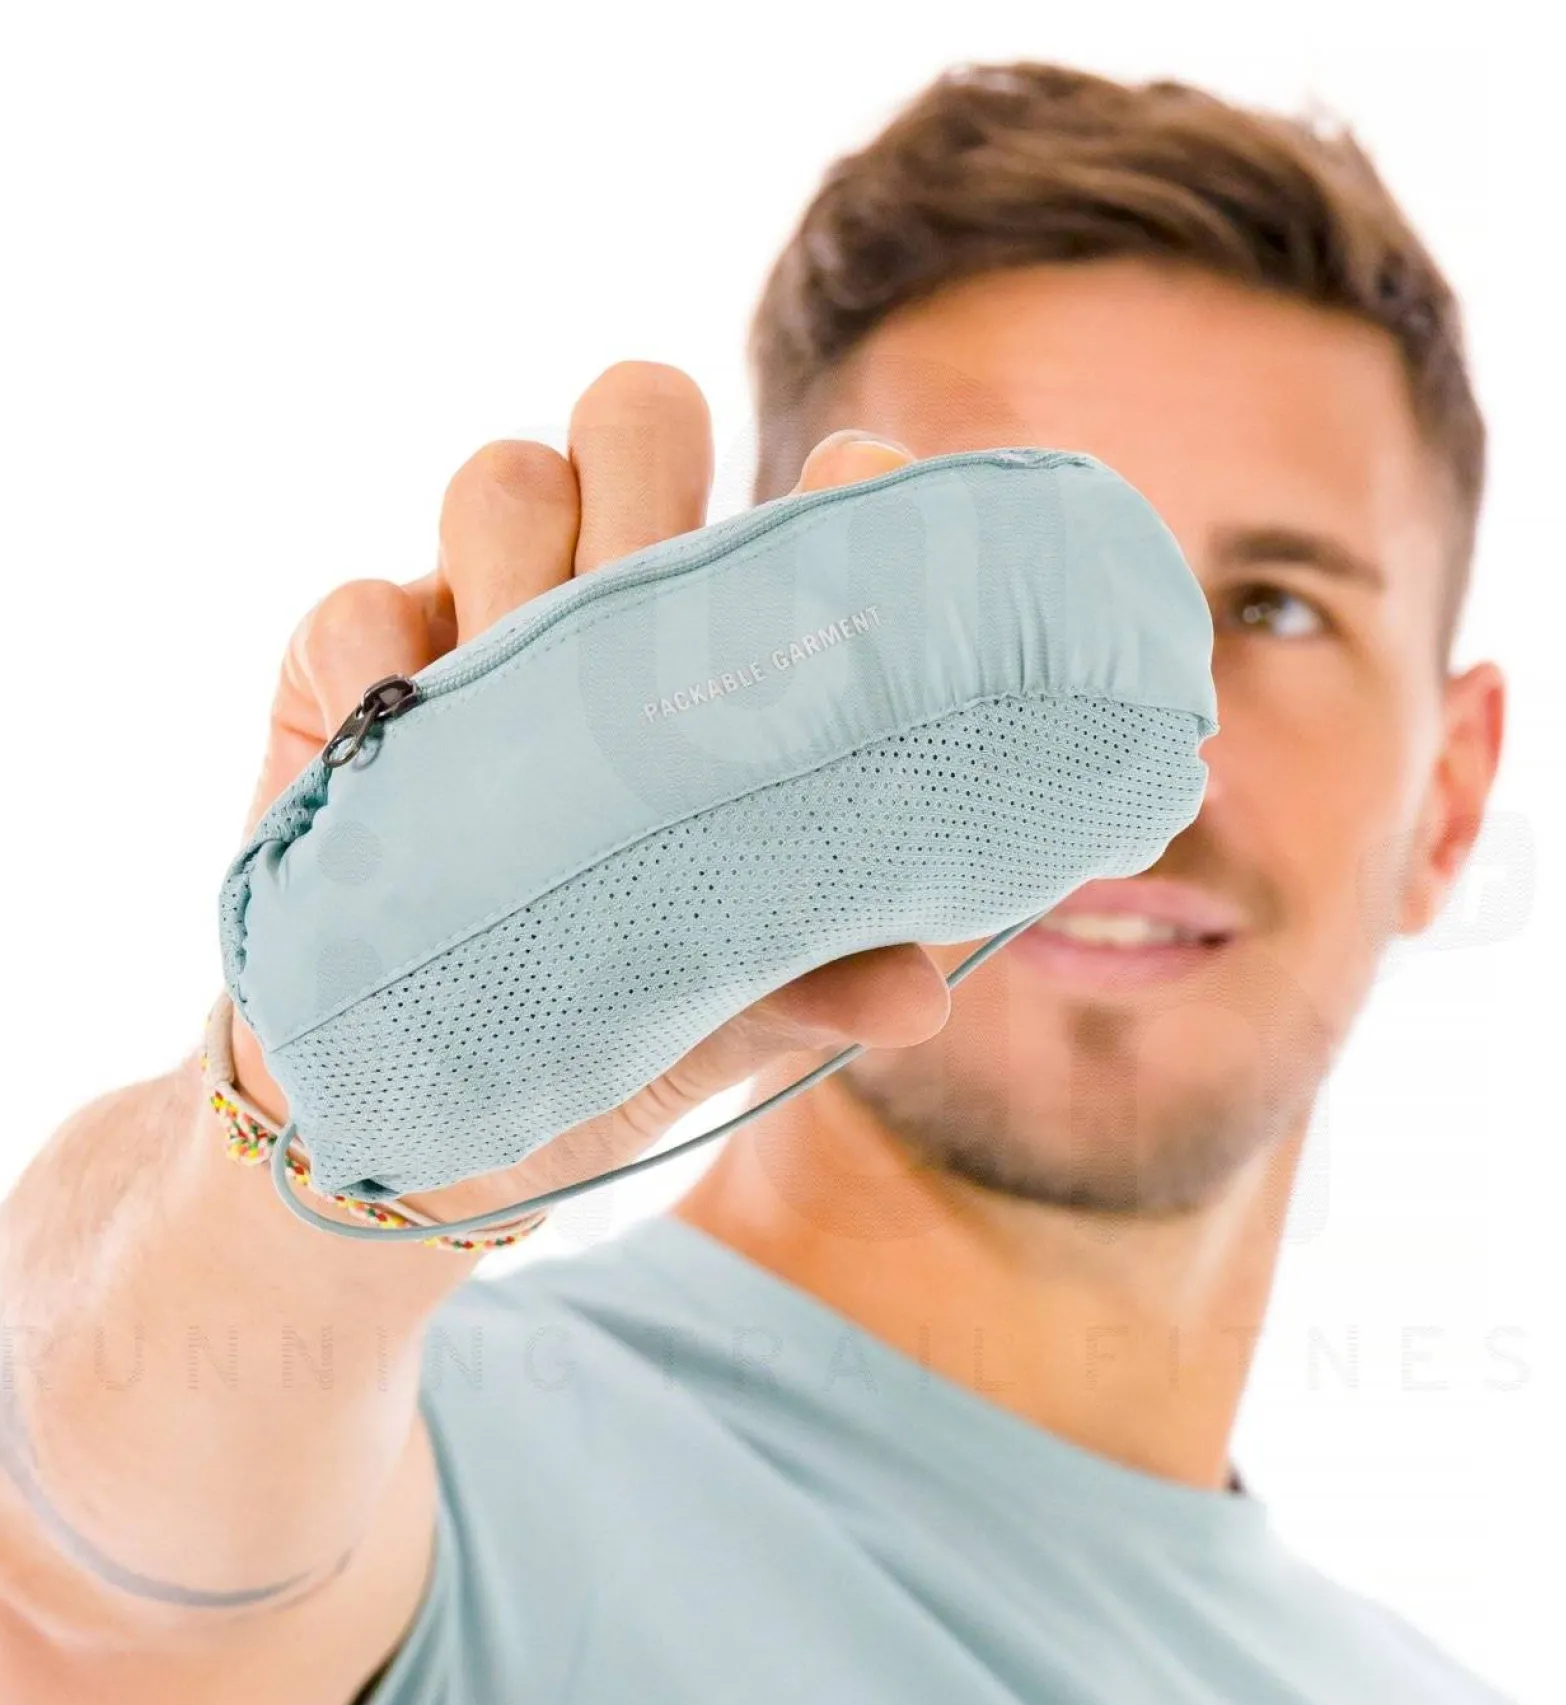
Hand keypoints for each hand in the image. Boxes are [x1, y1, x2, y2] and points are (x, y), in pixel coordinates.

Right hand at [228, 363, 949, 1233]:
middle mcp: (615, 614)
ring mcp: (479, 628)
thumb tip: (914, 999)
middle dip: (649, 468)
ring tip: (528, 719)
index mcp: (739, 670)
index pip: (812, 510)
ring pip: (501, 480)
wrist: (433, 1128)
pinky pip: (361, 606)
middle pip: (638, 417)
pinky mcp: (353, 680)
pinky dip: (384, 664)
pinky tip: (405, 748)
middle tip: (653, 596)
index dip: (843, 493)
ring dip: (517, 571)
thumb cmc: (615, 1047)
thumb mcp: (725, 1027)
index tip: (854, 517)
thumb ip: (815, 987)